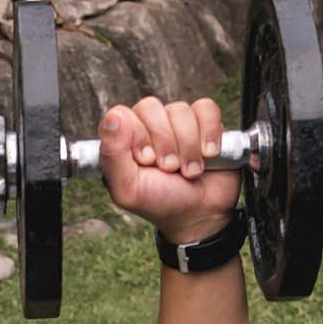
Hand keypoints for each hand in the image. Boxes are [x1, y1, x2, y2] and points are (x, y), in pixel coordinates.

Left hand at [97, 97, 242, 245]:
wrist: (200, 216)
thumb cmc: (161, 203)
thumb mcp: (128, 190)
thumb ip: (112, 155)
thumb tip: (112, 119)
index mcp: (124, 140)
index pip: (123, 114)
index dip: (137, 135)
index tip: (146, 161)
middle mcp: (148, 126)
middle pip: (151, 107)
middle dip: (164, 142)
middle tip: (170, 169)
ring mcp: (177, 123)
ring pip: (180, 110)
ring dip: (188, 146)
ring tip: (190, 171)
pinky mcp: (205, 123)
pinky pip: (206, 107)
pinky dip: (210, 132)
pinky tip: (209, 154)